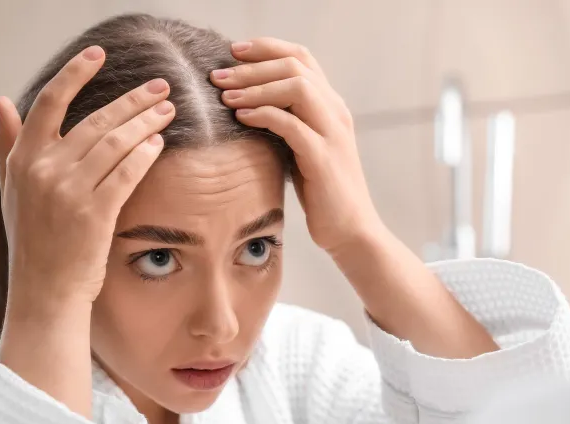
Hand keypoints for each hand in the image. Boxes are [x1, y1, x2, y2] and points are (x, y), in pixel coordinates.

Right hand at [0, 45, 175, 309]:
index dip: (76, 72)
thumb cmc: (32, 241)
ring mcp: (69, 191)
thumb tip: (2, 101)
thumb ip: (8, 144)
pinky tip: (159, 143)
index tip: (99, 53)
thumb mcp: (11, 190)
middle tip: (160, 86)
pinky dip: (144, 155)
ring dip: (146, 123)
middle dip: (133, 100)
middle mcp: (43, 169)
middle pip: (95, 120)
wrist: (44, 292)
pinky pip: (126, 173)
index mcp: (22, 158)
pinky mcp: (94, 213)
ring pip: (116, 143)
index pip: (50, 101)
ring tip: (167, 111)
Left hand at [211, 38, 379, 255]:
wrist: (350, 230)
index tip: (233, 51)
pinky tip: (241, 117)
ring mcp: (332, 134)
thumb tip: (245, 104)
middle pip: (295, 65)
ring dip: (255, 86)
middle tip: (218, 75)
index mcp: (331, 106)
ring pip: (296, 87)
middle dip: (252, 66)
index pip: (301, 57)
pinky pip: (291, 125)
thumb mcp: (302, 148)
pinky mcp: (323, 158)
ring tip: (225, 95)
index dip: (266, 48)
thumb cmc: (321, 191)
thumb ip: (286, 122)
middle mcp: (336, 112)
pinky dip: (263, 115)